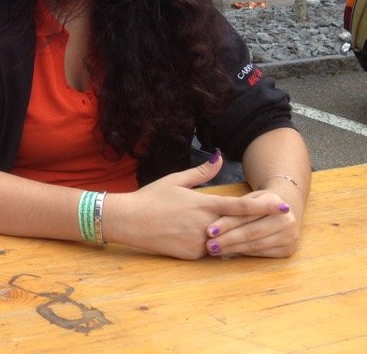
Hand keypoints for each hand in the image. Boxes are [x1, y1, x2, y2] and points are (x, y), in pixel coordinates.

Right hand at [105, 153, 290, 259]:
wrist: (128, 221)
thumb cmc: (151, 198)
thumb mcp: (175, 181)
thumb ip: (201, 173)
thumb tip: (218, 157)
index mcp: (204, 204)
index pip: (241, 206)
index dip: (265, 207)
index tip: (284, 207)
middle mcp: (205, 225)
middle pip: (238, 226)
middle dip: (253, 224)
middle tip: (272, 221)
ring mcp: (199, 242)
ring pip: (224, 240)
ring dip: (229, 236)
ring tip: (234, 231)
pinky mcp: (192, 255)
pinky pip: (209, 250)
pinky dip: (210, 244)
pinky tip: (201, 238)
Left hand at [204, 184, 302, 258]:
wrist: (285, 209)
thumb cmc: (259, 203)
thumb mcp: (249, 198)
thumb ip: (235, 207)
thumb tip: (212, 224)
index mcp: (274, 202)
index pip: (245, 216)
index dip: (226, 224)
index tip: (209, 230)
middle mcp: (286, 221)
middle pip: (251, 232)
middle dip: (228, 239)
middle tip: (209, 245)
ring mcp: (290, 237)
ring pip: (255, 245)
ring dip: (233, 249)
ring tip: (215, 250)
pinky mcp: (288, 250)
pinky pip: (261, 253)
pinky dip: (244, 252)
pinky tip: (230, 252)